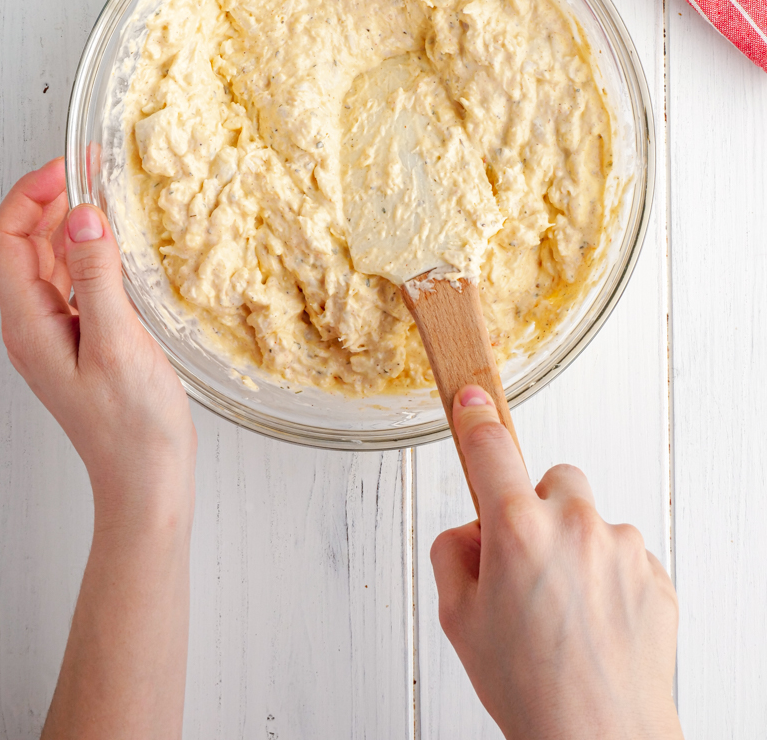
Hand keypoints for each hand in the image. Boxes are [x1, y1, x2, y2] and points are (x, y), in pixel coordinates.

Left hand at [0, 158, 195, 522]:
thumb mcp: (118, 344)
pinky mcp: (77, 340)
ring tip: (101, 191)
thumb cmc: (133, 426)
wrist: (145, 480)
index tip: (69, 168)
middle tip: (89, 167)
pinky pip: (69, 281)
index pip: (7, 240)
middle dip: (48, 198)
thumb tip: (83, 217)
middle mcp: (32, 326)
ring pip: (45, 260)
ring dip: (67, 221)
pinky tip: (111, 241)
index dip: (31, 195)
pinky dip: (85, 250)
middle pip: (21, 245)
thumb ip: (97, 277)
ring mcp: (52, 334)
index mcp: (30, 326)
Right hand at [431, 386, 682, 739]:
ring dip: (578, 549)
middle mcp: (573, 524)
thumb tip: (470, 531)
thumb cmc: (528, 688)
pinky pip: (625, 557)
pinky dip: (610, 579)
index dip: (477, 420)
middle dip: (538, 507)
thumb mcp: (457, 619)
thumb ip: (454, 555)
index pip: (491, 449)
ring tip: (567, 613)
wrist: (599, 739)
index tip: (474, 403)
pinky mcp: (655, 573)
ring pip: (593, 522)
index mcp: (516, 530)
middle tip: (529, 561)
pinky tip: (597, 625)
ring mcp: (621, 546)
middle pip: (554, 479)